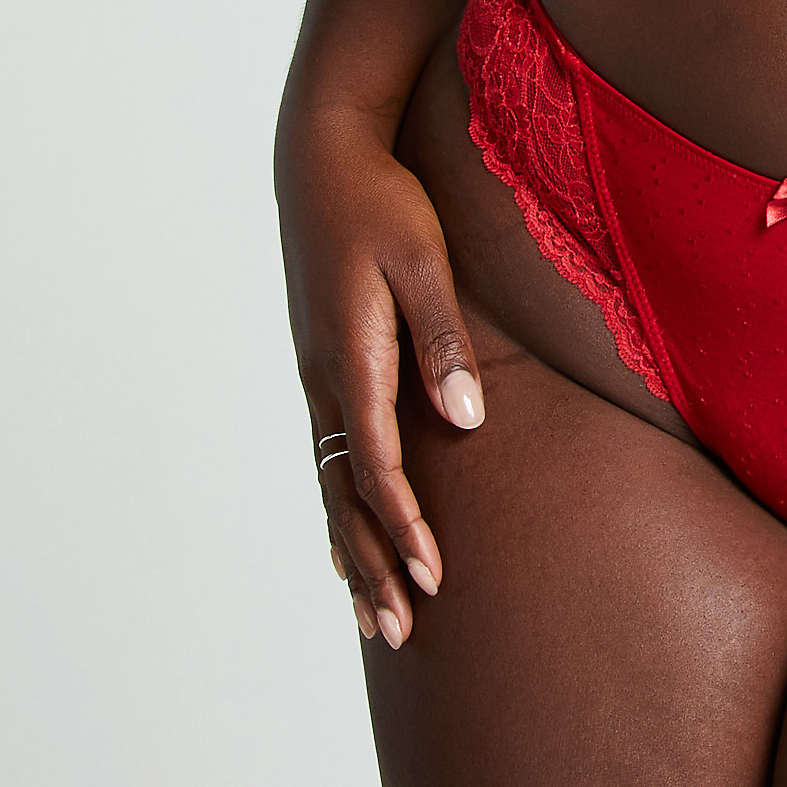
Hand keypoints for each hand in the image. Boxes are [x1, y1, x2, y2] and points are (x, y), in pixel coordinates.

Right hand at [283, 119, 485, 651]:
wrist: (322, 157)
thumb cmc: (382, 204)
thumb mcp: (422, 263)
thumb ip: (445, 343)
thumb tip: (467, 420)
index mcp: (350, 361)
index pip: (377, 467)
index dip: (406, 527)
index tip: (435, 577)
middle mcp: (325, 381)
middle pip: (345, 496)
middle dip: (373, 564)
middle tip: (400, 630)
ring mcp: (318, 376)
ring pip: (331, 484)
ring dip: (354, 550)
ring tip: (375, 615)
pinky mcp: (324, 365)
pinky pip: (330, 456)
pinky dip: (342, 509)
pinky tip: (351, 541)